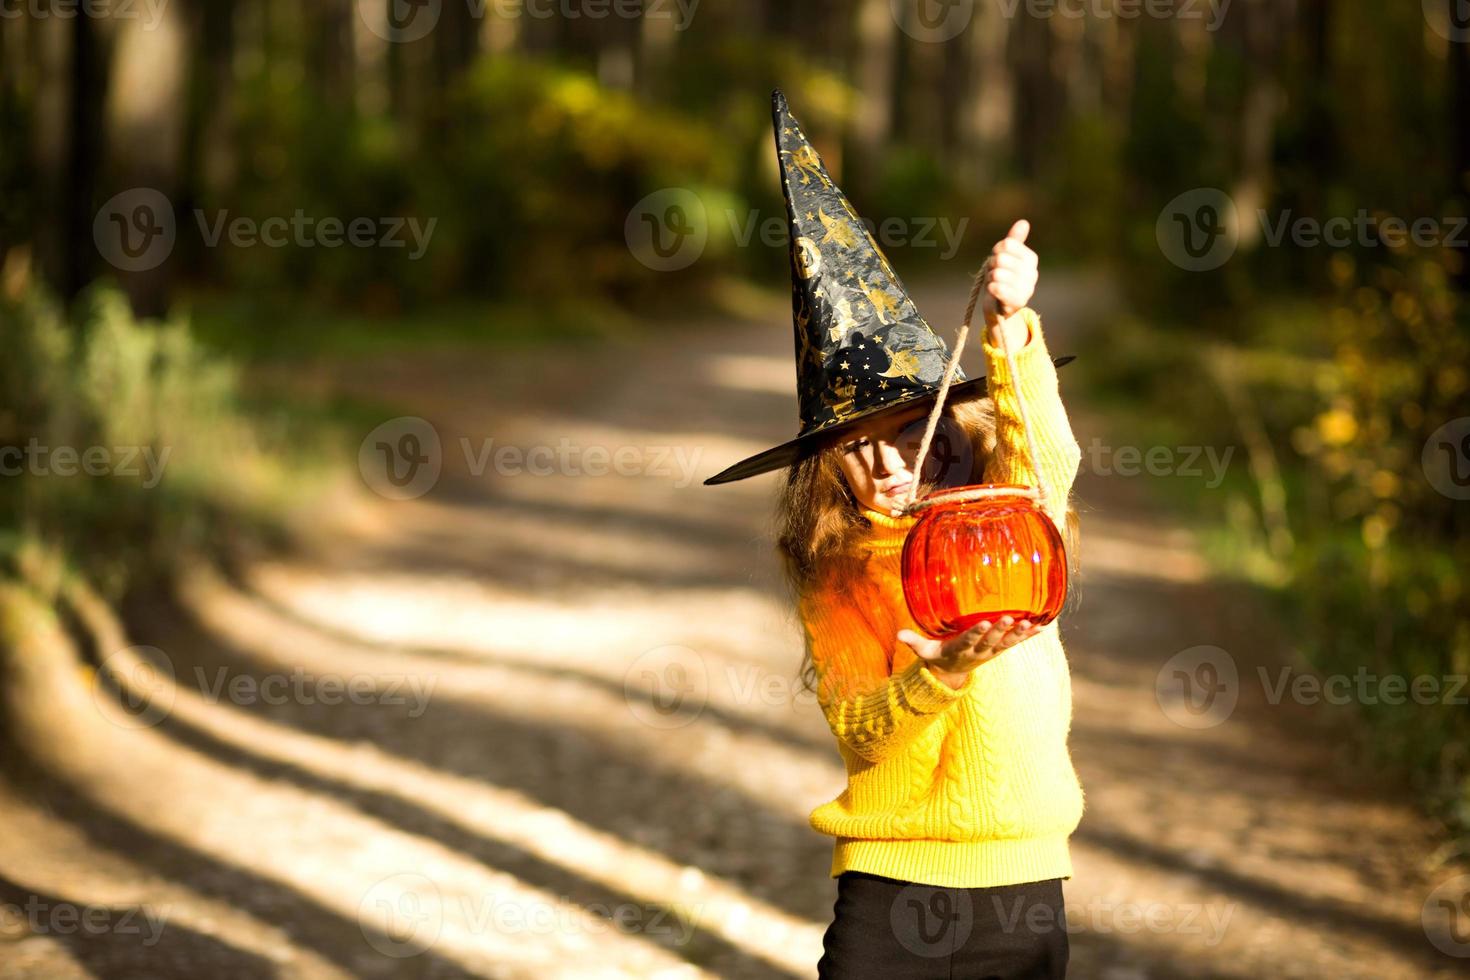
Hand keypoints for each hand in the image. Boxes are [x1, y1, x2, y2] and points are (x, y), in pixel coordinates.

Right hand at [897, 616, 1039, 688]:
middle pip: (991, 641)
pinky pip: (1016, 642)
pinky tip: (1042, 625)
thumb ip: (913, 641)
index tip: (983, 623)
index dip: (976, 633)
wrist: (954, 673)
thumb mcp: (925, 651)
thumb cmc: (939, 655)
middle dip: (1000, 630)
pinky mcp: (1000, 649)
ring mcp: (991, 651)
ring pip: (1007, 643)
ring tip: (1030, 623)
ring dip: (1019, 634)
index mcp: (960, 649)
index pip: (969, 640)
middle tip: (1008, 619)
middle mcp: (979, 651)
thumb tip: (898, 634)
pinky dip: (1029, 635)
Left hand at [980, 219, 1038, 345]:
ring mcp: (1027, 288)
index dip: (996, 251)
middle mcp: (1032, 273)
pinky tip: (994, 290)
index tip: (997, 260)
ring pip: (997, 274)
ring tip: (996, 284)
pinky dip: (992, 288)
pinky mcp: (1018, 302)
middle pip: (1000, 259)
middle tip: (995, 275)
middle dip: (992, 266)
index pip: (1006, 245)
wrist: (999, 305)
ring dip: (991, 279)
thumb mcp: (1005, 256)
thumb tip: (1024, 222)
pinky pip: (998, 288)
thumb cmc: (1002, 277)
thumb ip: (1014, 240)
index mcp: (1031, 258)